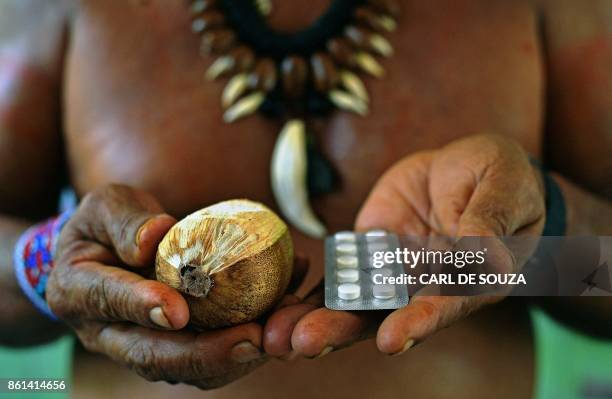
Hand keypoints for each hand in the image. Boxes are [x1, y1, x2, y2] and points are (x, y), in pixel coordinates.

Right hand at [47, 184, 265, 388]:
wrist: (106, 256)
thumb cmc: (106, 227)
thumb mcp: (105, 207)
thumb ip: (125, 220)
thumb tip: (155, 237)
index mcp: (77, 290)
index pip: (106, 300)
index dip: (141, 306)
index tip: (177, 310)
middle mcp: (105, 332)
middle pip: (150, 355)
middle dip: (202, 353)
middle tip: (249, 339)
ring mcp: (138, 347)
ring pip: (182, 368)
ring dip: (230, 358)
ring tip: (271, 339)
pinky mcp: (170, 351)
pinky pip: (205, 360)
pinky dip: (241, 348)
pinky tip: (275, 324)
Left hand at [264, 134, 544, 356]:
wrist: (466, 168)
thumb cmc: (503, 178)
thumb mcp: (505, 186)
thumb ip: (489, 218)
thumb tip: (478, 251)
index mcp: (469, 279)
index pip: (445, 305)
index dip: (419, 323)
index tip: (389, 340)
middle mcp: (426, 284)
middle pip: (384, 315)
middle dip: (343, 331)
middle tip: (304, 346)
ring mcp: (393, 268)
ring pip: (353, 300)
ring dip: (316, 318)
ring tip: (277, 337)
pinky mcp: (369, 247)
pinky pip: (339, 271)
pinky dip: (311, 289)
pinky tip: (278, 304)